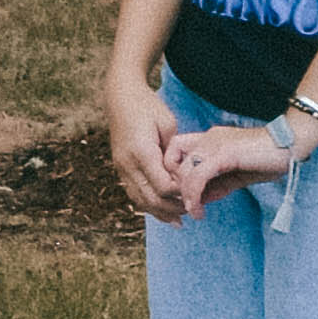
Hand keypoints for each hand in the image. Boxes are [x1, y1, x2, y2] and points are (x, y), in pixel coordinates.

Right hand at [104, 70, 180, 218]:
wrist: (121, 97)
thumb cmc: (148, 107)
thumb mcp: (167, 124)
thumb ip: (173, 151)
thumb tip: (181, 174)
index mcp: (141, 151)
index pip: (164, 185)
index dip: (182, 193)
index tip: (198, 192)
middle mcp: (127, 163)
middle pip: (151, 198)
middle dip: (173, 208)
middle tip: (192, 210)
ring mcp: (121, 167)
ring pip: (140, 200)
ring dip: (159, 212)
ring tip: (178, 221)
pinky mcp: (120, 168)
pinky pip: (133, 193)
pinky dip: (148, 205)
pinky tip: (161, 212)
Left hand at [173, 118, 295, 210]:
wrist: (289, 145)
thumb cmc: (266, 159)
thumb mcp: (235, 175)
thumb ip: (216, 185)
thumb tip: (198, 202)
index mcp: (208, 139)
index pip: (173, 151)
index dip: (172, 174)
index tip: (183, 195)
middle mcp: (206, 138)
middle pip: (171, 161)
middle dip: (174, 187)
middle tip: (185, 208)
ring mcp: (214, 144)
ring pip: (183, 171)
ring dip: (184, 197)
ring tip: (193, 213)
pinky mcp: (224, 154)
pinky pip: (198, 177)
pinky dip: (194, 196)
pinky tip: (199, 210)